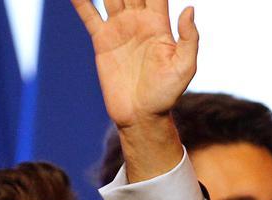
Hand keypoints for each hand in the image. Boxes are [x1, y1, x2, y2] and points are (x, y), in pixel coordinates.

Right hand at [71, 0, 198, 129]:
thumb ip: (189, 38)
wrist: (141, 115)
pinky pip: (89, 14)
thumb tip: (190, 8)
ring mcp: (119, 29)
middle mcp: (138, 22)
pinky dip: (81, 0)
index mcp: (159, 25)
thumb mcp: (184, 67)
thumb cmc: (167, 94)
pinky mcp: (102, 41)